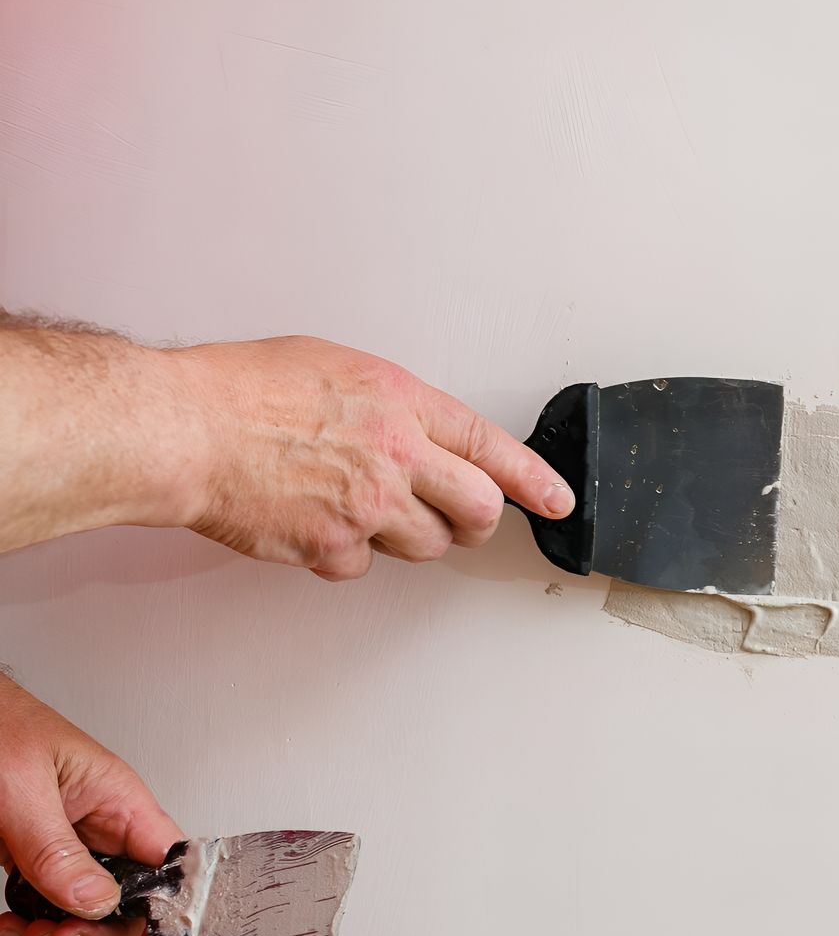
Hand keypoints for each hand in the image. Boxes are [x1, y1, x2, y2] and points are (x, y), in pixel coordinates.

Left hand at [0, 676, 180, 935]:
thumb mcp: (21, 790)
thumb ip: (57, 850)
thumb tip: (95, 903)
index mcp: (119, 800)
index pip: (169, 865)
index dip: (171, 913)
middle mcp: (102, 827)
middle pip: (132, 903)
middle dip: (98, 934)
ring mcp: (71, 845)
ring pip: (92, 914)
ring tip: (22, 931)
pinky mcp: (38, 858)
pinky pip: (52, 907)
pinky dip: (30, 928)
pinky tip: (10, 924)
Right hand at [164, 336, 574, 579]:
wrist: (185, 428)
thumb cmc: (244, 389)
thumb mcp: (339, 369)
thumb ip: (393, 407)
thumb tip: (423, 436)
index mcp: (402, 402)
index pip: (492, 446)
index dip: (534, 480)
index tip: (557, 500)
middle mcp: (396, 456)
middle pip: (479, 511)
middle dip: (481, 522)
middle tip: (467, 521)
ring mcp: (368, 507)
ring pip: (428, 546)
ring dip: (411, 536)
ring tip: (368, 507)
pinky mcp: (333, 547)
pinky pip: (364, 566)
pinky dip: (347, 553)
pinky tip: (319, 523)